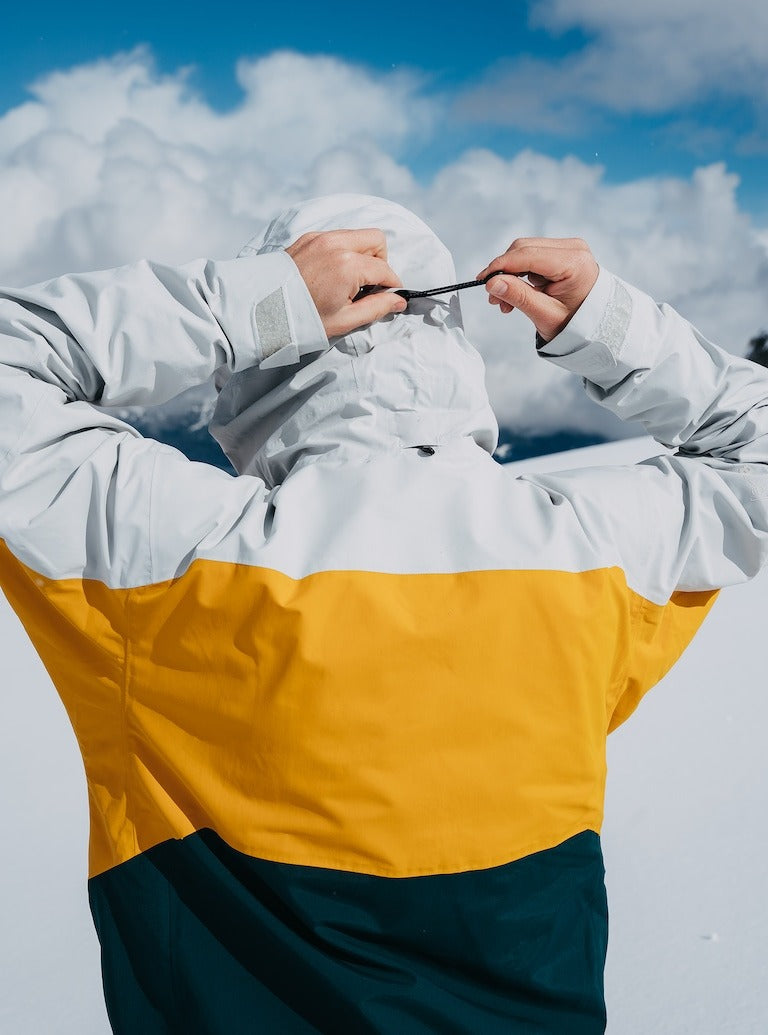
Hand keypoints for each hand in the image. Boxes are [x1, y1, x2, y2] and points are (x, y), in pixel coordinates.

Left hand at [286, 229, 406, 337]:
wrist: (261, 311)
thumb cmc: (302, 320)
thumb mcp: (344, 320)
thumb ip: (376, 308)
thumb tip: (398, 301)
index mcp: (349, 265)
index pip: (385, 270)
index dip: (392, 286)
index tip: (389, 298)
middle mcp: (336, 244)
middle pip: (376, 240)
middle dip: (379, 262)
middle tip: (368, 286)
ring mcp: (320, 238)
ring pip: (356, 235)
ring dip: (361, 254)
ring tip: (349, 281)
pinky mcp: (307, 238)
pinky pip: (336, 237)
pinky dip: (342, 250)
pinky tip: (332, 273)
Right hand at [476, 238, 598, 342]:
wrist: (595, 324)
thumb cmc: (575, 324)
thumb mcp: (545, 315)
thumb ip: (519, 296)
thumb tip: (492, 282)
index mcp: (574, 262)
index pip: (527, 254)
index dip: (500, 266)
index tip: (482, 281)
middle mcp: (573, 248)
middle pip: (524, 248)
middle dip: (504, 272)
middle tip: (494, 298)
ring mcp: (568, 248)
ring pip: (525, 252)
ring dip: (510, 275)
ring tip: (505, 302)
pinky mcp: (562, 252)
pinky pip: (532, 256)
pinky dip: (520, 274)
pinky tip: (517, 293)